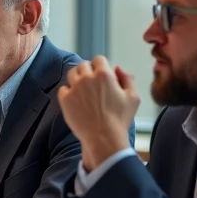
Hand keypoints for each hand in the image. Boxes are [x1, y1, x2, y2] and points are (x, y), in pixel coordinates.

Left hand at [57, 56, 137, 171]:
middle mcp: (87, 78)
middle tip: (92, 84)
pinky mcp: (65, 100)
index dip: (101, 67)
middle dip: (88, 71)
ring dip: (77, 78)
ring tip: (83, 90)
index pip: (99, 59)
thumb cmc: (120, 120)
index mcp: (104, 74)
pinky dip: (68, 92)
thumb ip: (127, 79)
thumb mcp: (133, 97)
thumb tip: (118, 68)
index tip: (101, 76)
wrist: (103, 138)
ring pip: (72, 74)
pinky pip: (63, 89)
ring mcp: (74, 88)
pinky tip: (75, 100)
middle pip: (83, 65)